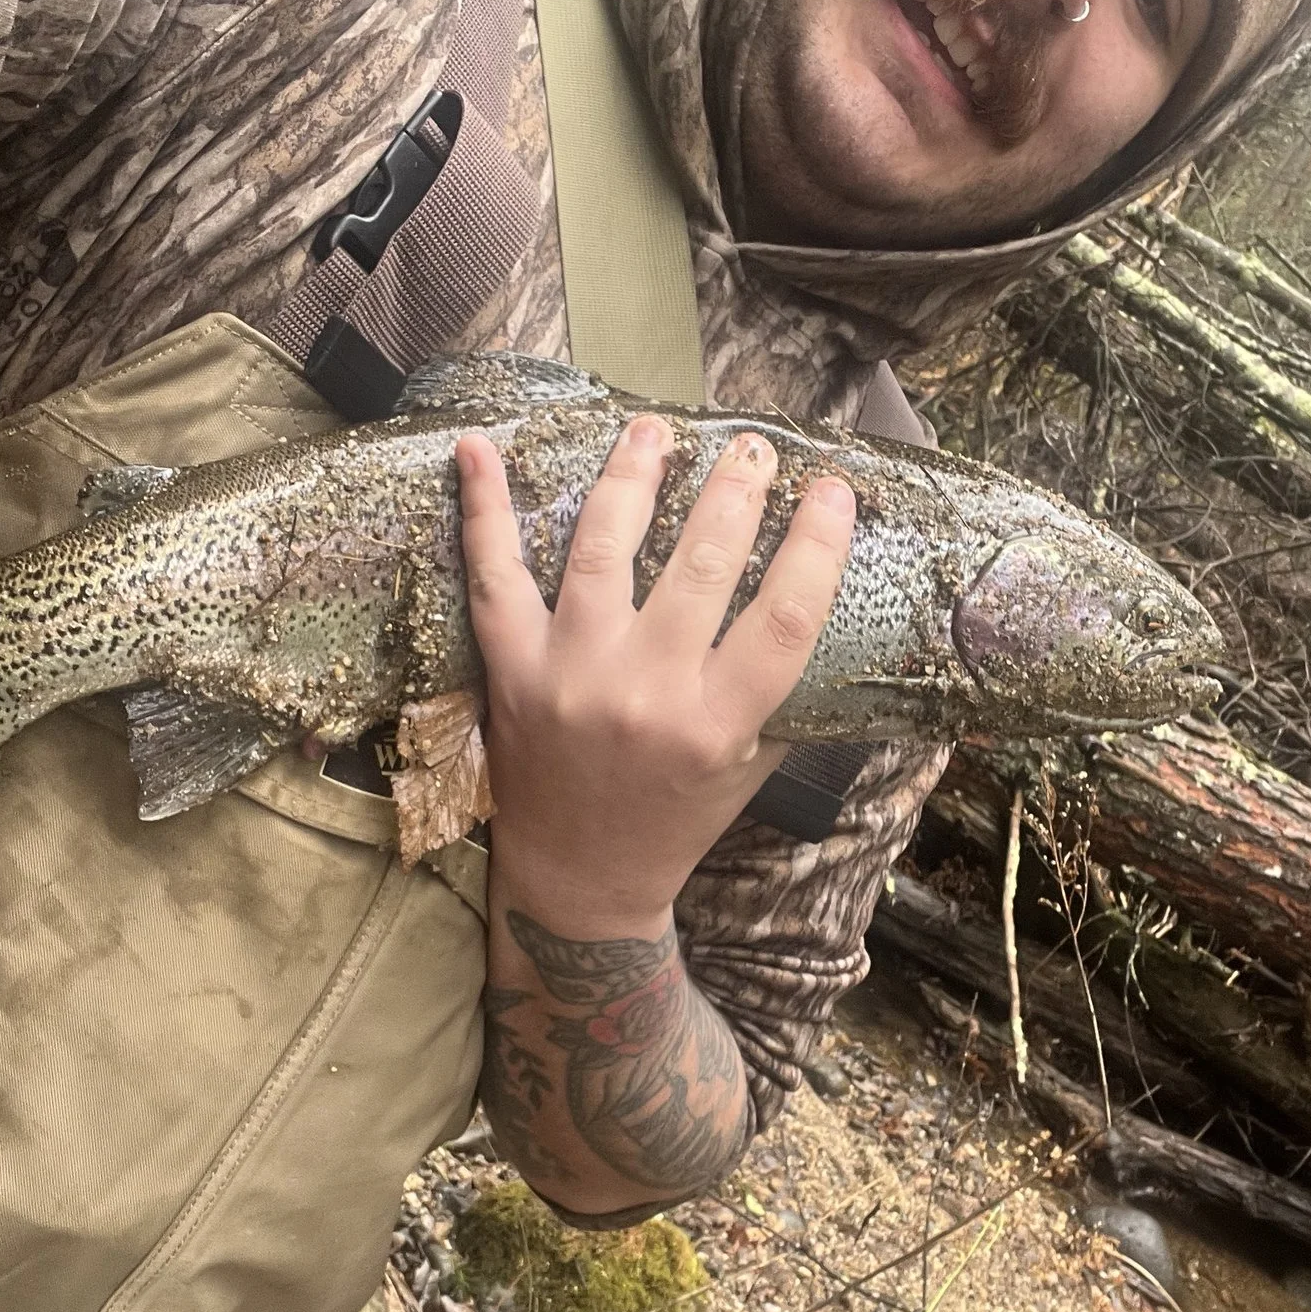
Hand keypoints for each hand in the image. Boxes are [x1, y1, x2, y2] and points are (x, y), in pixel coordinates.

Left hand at [458, 414, 855, 939]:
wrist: (579, 882)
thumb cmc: (675, 819)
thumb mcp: (749, 770)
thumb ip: (782, 694)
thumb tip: (823, 594)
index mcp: (716, 727)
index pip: (784, 618)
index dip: (817, 546)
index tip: (834, 491)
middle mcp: (644, 696)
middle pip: (701, 565)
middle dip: (735, 491)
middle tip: (753, 446)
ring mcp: (570, 676)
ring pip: (604, 546)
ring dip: (633, 474)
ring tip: (657, 429)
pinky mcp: (510, 669)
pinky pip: (492, 575)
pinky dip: (482, 508)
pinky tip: (476, 447)